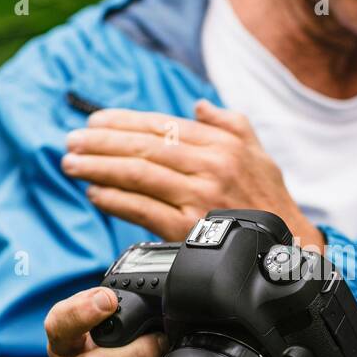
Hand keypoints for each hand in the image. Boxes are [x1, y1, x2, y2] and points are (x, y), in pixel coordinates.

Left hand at [61, 100, 324, 249]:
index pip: (162, 125)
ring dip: (98, 167)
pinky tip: (94, 193)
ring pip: (137, 174)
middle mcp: (210, 166)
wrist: (286, 250)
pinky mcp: (188, 228)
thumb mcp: (260, 154)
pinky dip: (113, 199)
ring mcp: (198, 197)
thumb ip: (231, 124)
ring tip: (72, 164)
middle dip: (101, 142)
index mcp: (223, 144)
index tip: (94, 121)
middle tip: (70, 140)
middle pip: (143, 147)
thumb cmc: (269, 202)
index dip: (123, 121)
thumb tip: (199, 106)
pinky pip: (141, 209)